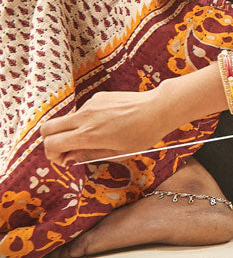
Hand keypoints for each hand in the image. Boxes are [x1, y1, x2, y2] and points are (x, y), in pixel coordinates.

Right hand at [41, 89, 174, 166]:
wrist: (159, 108)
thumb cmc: (143, 134)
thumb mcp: (118, 152)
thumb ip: (89, 155)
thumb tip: (69, 157)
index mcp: (88, 134)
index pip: (51, 144)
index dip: (52, 155)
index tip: (64, 160)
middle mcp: (84, 117)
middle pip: (47, 128)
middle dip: (50, 141)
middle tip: (66, 150)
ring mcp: (90, 104)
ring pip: (66, 120)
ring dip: (71, 131)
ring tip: (98, 138)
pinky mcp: (97, 97)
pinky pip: (83, 111)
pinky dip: (86, 121)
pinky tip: (109, 124)